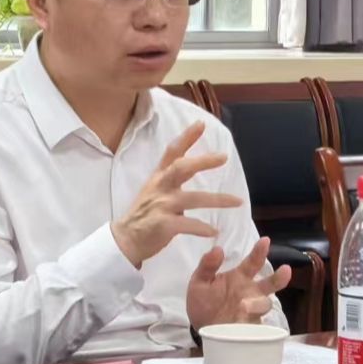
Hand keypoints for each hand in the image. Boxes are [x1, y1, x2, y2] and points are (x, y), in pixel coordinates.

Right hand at [111, 121, 242, 267]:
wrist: (125, 240)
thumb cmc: (143, 214)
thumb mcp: (153, 189)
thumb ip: (171, 179)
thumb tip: (192, 167)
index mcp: (159, 177)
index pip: (172, 152)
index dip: (186, 137)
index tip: (201, 124)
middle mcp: (160, 187)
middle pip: (182, 168)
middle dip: (203, 161)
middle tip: (224, 156)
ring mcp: (161, 206)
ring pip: (194, 198)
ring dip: (218, 200)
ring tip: (238, 201)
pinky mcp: (163, 225)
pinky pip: (188, 224)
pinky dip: (202, 228)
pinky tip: (215, 231)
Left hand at [186, 237, 291, 329]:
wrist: (200, 327)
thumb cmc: (202, 301)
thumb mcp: (199, 281)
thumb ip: (208, 265)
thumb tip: (218, 249)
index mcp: (240, 277)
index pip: (253, 262)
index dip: (259, 251)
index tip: (265, 241)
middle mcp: (250, 292)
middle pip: (270, 284)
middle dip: (278, 278)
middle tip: (286, 270)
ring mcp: (252, 309)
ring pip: (265, 304)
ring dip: (257, 304)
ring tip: (243, 307)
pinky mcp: (252, 327)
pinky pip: (258, 324)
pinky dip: (254, 322)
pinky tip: (244, 322)